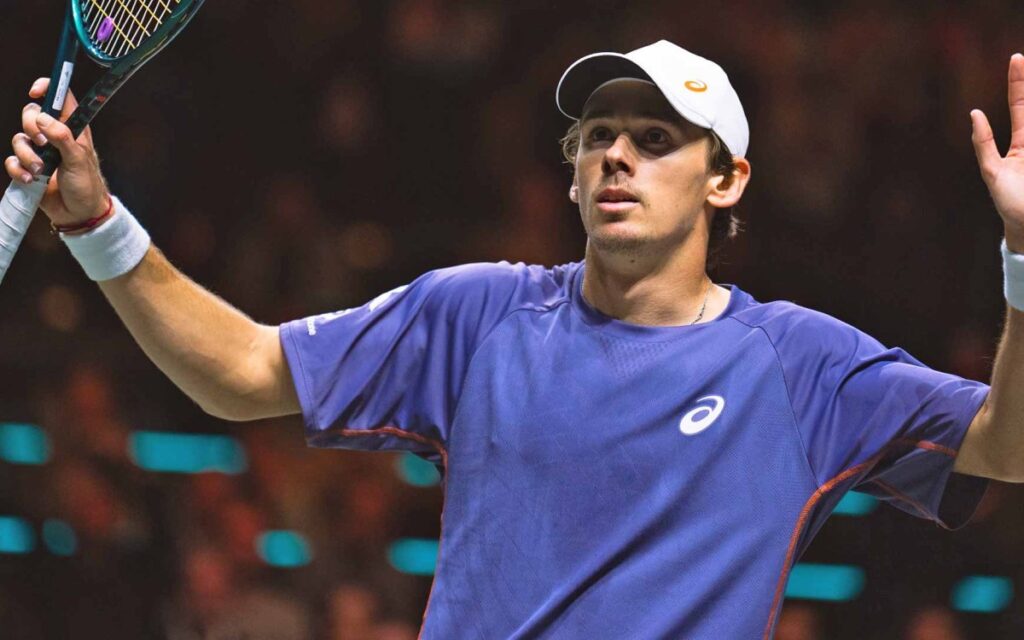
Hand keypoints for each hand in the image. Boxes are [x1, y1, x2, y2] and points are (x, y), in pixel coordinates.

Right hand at [3, 77, 108, 225]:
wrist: (79, 214)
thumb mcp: (79, 160)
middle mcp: (54, 136)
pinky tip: (31, 180)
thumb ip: (63, 137)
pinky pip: (11, 161)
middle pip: (31, 114)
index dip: (46, 88)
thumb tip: (43, 118)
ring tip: (40, 170)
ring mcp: (40, 152)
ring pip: (18, 139)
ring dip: (26, 154)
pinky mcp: (28, 168)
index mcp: (71, 128)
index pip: (59, 97)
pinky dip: (17, 169)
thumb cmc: (87, 185)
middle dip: (31, 127)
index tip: (35, 92)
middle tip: (43, 144)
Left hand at [972, 54, 1023, 251]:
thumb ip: (983, 143)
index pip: (1021, 106)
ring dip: (1023, 98)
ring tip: (1021, 67)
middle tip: (1019, 57)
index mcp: (1023, 144)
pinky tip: (1010, 130)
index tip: (1016, 57)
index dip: (1019, 83)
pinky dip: (1015, 123)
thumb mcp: (992, 171)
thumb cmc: (1008, 201)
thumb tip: (974, 113)